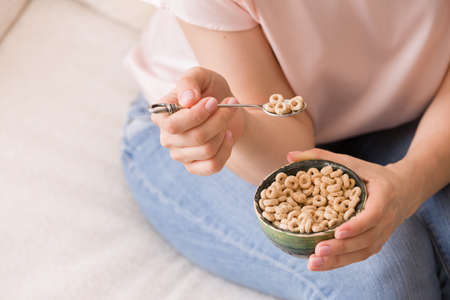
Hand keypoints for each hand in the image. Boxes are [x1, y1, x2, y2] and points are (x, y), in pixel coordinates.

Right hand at [151, 67, 244, 174]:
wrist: (228, 109)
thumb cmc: (210, 90)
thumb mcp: (201, 76)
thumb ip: (189, 81)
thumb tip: (187, 100)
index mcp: (161, 115)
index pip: (173, 125)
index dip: (196, 115)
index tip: (214, 101)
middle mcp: (167, 137)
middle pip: (195, 137)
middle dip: (219, 120)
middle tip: (230, 104)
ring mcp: (179, 154)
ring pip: (207, 150)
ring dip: (224, 130)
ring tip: (226, 119)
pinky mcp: (194, 166)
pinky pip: (212, 165)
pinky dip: (226, 149)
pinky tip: (228, 137)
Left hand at [286, 148, 424, 270]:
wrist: (404, 190)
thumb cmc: (371, 174)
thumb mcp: (351, 162)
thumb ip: (321, 156)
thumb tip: (289, 155)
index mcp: (384, 196)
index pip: (373, 215)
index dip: (357, 225)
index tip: (338, 231)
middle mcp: (386, 219)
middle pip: (365, 238)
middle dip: (341, 247)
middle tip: (318, 250)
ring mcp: (382, 234)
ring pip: (361, 251)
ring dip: (338, 260)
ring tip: (313, 262)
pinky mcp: (375, 243)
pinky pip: (358, 256)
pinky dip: (340, 261)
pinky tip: (320, 264)